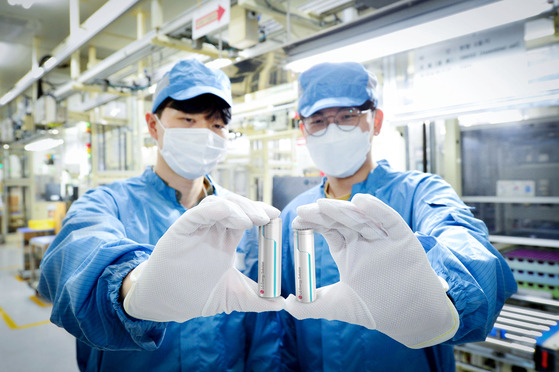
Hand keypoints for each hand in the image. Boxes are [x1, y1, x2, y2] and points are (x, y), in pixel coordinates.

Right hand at [123, 193, 284, 321]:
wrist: (167, 304)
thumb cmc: (196, 294)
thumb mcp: (233, 297)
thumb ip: (256, 300)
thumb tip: (281, 305)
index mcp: (225, 240)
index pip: (245, 217)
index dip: (260, 213)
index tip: (275, 216)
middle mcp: (212, 231)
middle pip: (234, 207)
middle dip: (251, 208)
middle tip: (266, 217)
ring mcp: (196, 229)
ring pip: (217, 205)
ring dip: (235, 208)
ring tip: (249, 221)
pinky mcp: (180, 231)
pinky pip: (196, 214)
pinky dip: (212, 210)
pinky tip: (225, 212)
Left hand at [285, 194, 458, 347]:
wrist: (411, 318)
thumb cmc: (376, 309)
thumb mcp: (339, 306)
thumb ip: (311, 306)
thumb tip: (285, 305)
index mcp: (348, 251)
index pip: (328, 230)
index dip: (313, 223)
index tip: (296, 221)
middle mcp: (363, 241)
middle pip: (341, 220)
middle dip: (323, 214)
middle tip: (305, 211)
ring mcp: (383, 238)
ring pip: (361, 218)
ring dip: (343, 210)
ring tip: (324, 205)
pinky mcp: (402, 239)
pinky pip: (389, 220)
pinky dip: (377, 210)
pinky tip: (361, 202)